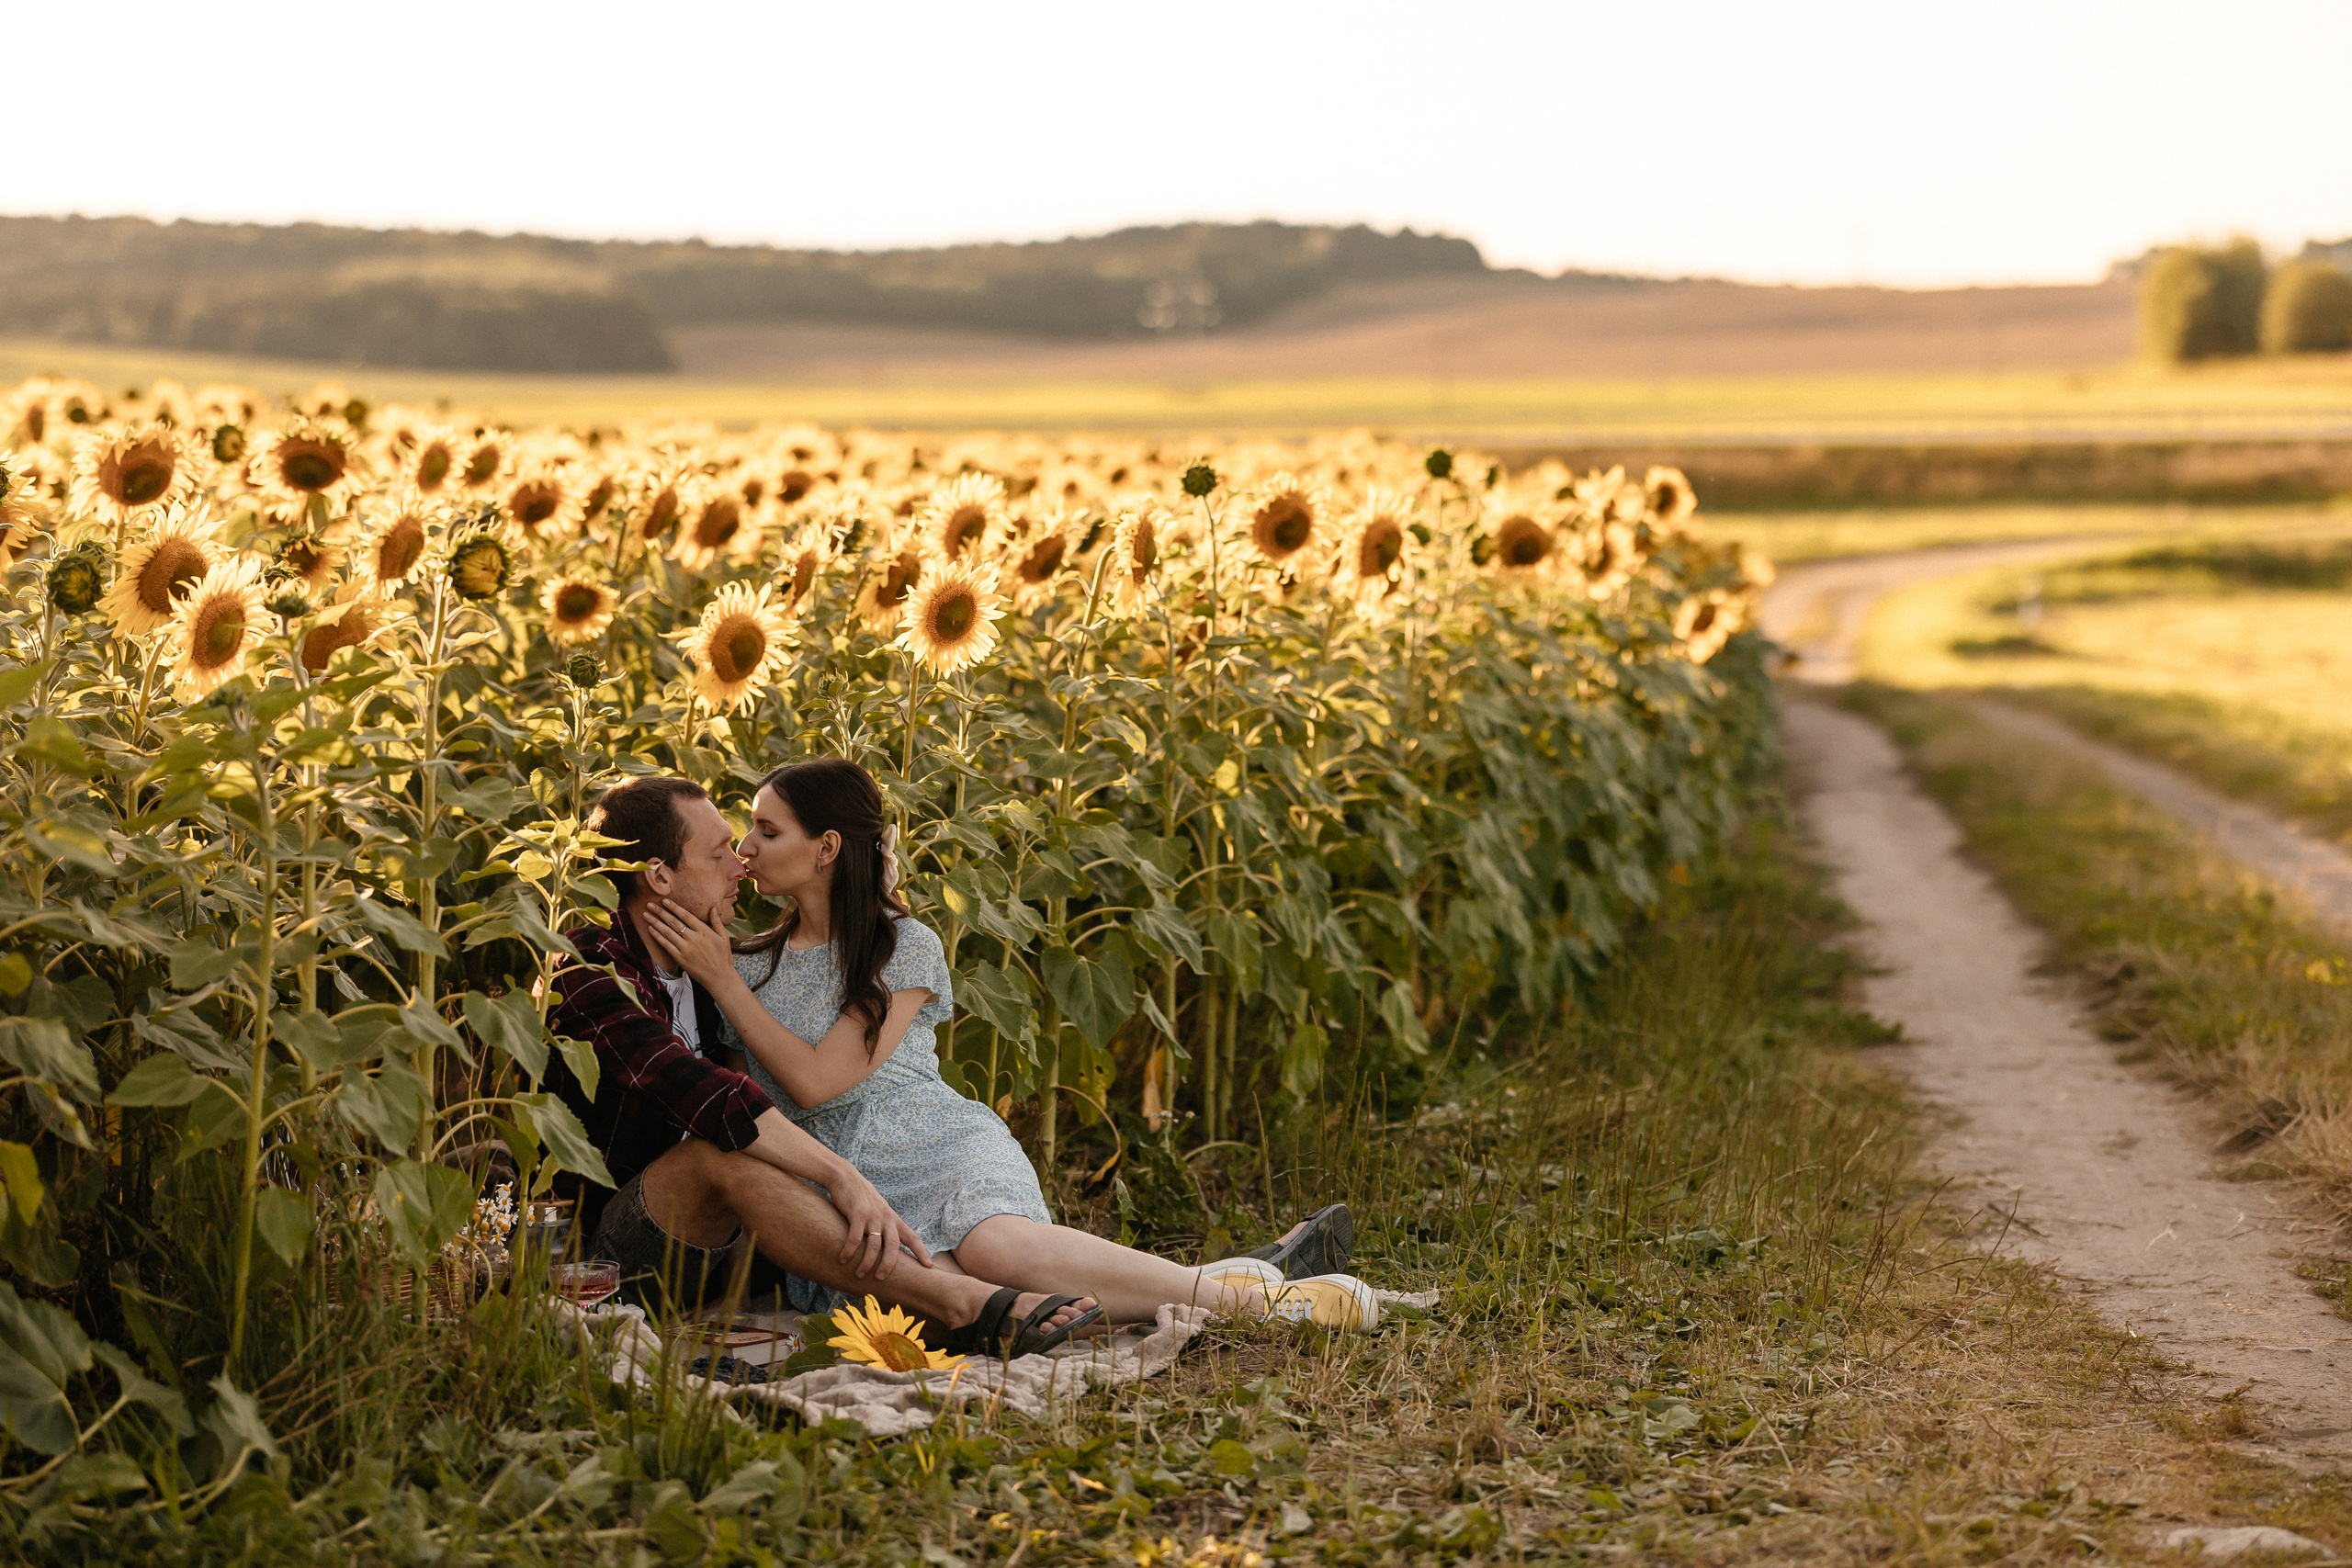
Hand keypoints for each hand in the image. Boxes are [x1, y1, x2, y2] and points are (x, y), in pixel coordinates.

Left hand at [642, 898, 734, 987]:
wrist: (719, 977)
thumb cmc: (722, 956)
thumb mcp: (723, 937)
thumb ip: (717, 921)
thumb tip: (712, 907)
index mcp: (704, 931)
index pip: (686, 915)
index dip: (674, 907)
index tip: (665, 900)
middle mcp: (694, 938)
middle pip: (673, 922)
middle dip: (660, 912)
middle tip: (649, 904)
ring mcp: (686, 949)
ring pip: (667, 932)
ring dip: (655, 922)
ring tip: (645, 915)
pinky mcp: (680, 958)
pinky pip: (666, 945)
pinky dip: (657, 936)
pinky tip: (650, 929)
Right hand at [825, 1161, 932, 1279]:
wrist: (847, 1178)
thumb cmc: (863, 1199)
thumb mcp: (880, 1211)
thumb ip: (885, 1227)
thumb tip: (888, 1248)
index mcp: (894, 1219)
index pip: (912, 1237)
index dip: (921, 1252)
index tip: (929, 1266)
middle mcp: (886, 1218)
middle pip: (893, 1245)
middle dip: (889, 1264)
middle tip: (881, 1278)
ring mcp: (872, 1216)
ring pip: (874, 1245)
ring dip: (867, 1262)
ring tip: (859, 1274)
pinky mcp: (857, 1214)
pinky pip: (855, 1237)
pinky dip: (849, 1250)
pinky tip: (843, 1259)